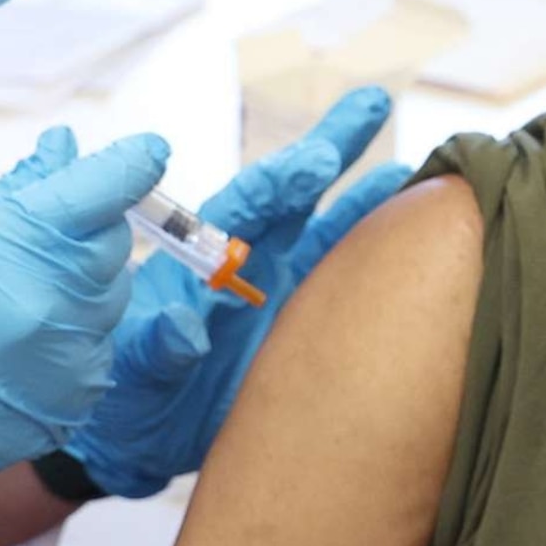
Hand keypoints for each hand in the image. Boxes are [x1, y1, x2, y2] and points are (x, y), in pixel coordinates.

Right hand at [0, 127, 167, 516]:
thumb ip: (17, 191)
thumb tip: (65, 147)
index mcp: (20, 242)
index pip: (109, 186)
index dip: (135, 162)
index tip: (150, 150)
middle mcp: (59, 295)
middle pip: (116, 240)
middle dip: (90, 232)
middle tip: (39, 246)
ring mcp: (76, 348)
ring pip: (113, 292)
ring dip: (82, 286)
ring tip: (18, 303)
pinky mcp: (86, 390)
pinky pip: (101, 341)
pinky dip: (74, 333)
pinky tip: (24, 346)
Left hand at [63, 89, 411, 499]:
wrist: (139, 444)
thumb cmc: (123, 400)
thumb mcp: (130, 372)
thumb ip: (156, 346)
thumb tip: (183, 326)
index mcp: (199, 257)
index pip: (247, 204)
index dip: (282, 180)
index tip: (316, 161)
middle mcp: (248, 264)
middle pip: (297, 195)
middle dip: (333, 147)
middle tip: (372, 101)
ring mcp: (281, 294)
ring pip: (334, 235)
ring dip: (373, 203)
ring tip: (419, 171)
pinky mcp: (305, 330)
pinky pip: (350, 290)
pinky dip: (384, 265)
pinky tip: (421, 247)